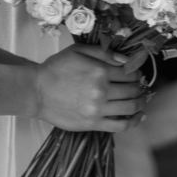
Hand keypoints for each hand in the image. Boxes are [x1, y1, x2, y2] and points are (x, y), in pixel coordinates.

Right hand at [32, 44, 146, 132]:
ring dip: (140, 103)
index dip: (137, 73)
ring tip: (140, 100)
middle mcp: (101, 91)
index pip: (130, 73)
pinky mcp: (93, 123)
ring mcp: (98, 109)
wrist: (36, 92)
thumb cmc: (56, 68)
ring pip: (130, 108)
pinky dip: (133, 122)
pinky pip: (120, 126)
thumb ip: (104, 52)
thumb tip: (127, 59)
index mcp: (99, 71)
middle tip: (139, 87)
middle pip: (133, 90)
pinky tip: (138, 117)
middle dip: (140, 87)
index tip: (136, 74)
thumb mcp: (78, 51)